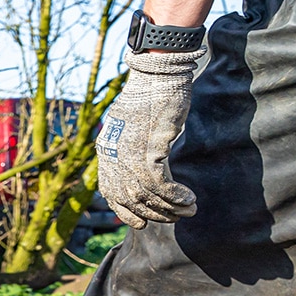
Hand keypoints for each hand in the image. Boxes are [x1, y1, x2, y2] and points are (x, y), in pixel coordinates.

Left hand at [96, 47, 203, 228]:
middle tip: (176, 217)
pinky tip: (188, 198)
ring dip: (169, 207)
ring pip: (144, 194)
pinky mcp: (149, 145)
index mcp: (106, 149)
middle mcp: (112, 154)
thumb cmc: (150, 97)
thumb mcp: (132, 126)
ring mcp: (128, 150)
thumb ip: (130, 148)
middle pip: (128, 197)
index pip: (109, 191)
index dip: (125, 211)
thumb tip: (141, 171)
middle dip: (153, 213)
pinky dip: (175, 195)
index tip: (142, 222)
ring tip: (188, 210)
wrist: (157, 73)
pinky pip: (159, 183)